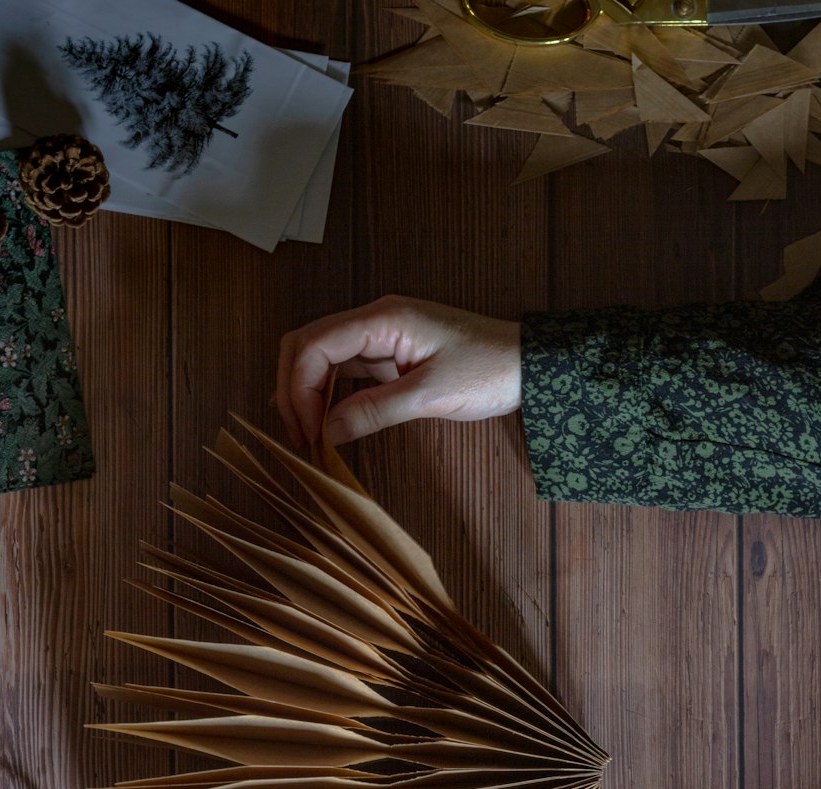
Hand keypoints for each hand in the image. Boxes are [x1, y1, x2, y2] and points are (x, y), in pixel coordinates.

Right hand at [275, 296, 521, 447]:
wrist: (527, 364)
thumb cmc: (488, 370)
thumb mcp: (430, 395)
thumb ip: (375, 410)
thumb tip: (328, 431)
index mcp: (382, 319)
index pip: (314, 345)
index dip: (299, 389)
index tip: (308, 432)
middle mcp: (374, 320)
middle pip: (307, 345)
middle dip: (294, 389)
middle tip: (301, 437)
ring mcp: (380, 337)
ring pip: (322, 357)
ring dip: (308, 393)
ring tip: (310, 436)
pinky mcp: (390, 354)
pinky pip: (345, 369)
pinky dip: (329, 395)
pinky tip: (328, 422)